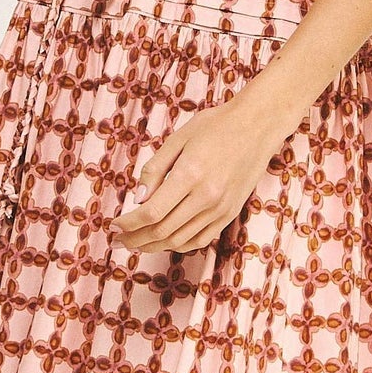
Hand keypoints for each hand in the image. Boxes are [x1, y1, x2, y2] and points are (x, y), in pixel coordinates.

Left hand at [109, 94, 287, 254]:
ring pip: (180, 240)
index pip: (151, 212)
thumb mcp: (178, 138)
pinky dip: (179, 245)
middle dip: (135, 239)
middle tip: (118, 240)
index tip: (113, 225)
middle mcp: (207, 197)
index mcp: (190, 174)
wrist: (258, 126)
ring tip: (135, 244)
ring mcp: (221, 209)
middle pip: (163, 231)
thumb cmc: (216, 126)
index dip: (128, 224)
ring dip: (153, 246)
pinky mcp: (230, 214)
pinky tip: (164, 241)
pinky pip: (200, 239)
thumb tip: (137, 199)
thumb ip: (155, 170)